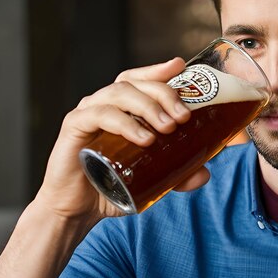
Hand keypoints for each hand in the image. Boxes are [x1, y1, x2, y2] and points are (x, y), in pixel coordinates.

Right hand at [35, 57, 210, 226]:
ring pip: (119, 94)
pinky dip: (124, 123)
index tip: (180, 66)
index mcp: (122, 108)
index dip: (159, 70)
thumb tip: (203, 174)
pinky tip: (143, 139)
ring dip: (147, 106)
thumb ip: (177, 174)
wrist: (76, 210)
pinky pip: (99, 115)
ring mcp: (87, 113)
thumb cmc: (111, 187)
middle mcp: (104, 104)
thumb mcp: (151, 179)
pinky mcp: (74, 127)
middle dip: (163, 94)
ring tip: (168, 127)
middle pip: (135, 83)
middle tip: (184, 117)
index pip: (140, 79)